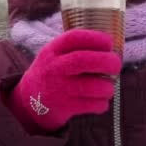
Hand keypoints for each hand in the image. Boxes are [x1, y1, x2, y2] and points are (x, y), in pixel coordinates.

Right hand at [6, 29, 121, 132]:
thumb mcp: (55, 54)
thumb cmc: (53, 72)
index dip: (96, 38)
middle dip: (107, 61)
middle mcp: (54, 68)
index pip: (74, 38)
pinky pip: (92, 105)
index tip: (109, 43)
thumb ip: (77, 47)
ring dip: (108, 87)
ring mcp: (58, 89)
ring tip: (108, 86)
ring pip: (92, 86)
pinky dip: (102, 103)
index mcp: (52, 50)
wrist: (29, 101)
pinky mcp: (64, 108)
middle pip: (83, 60)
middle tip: (116, 65)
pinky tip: (100, 100)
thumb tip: (113, 45)